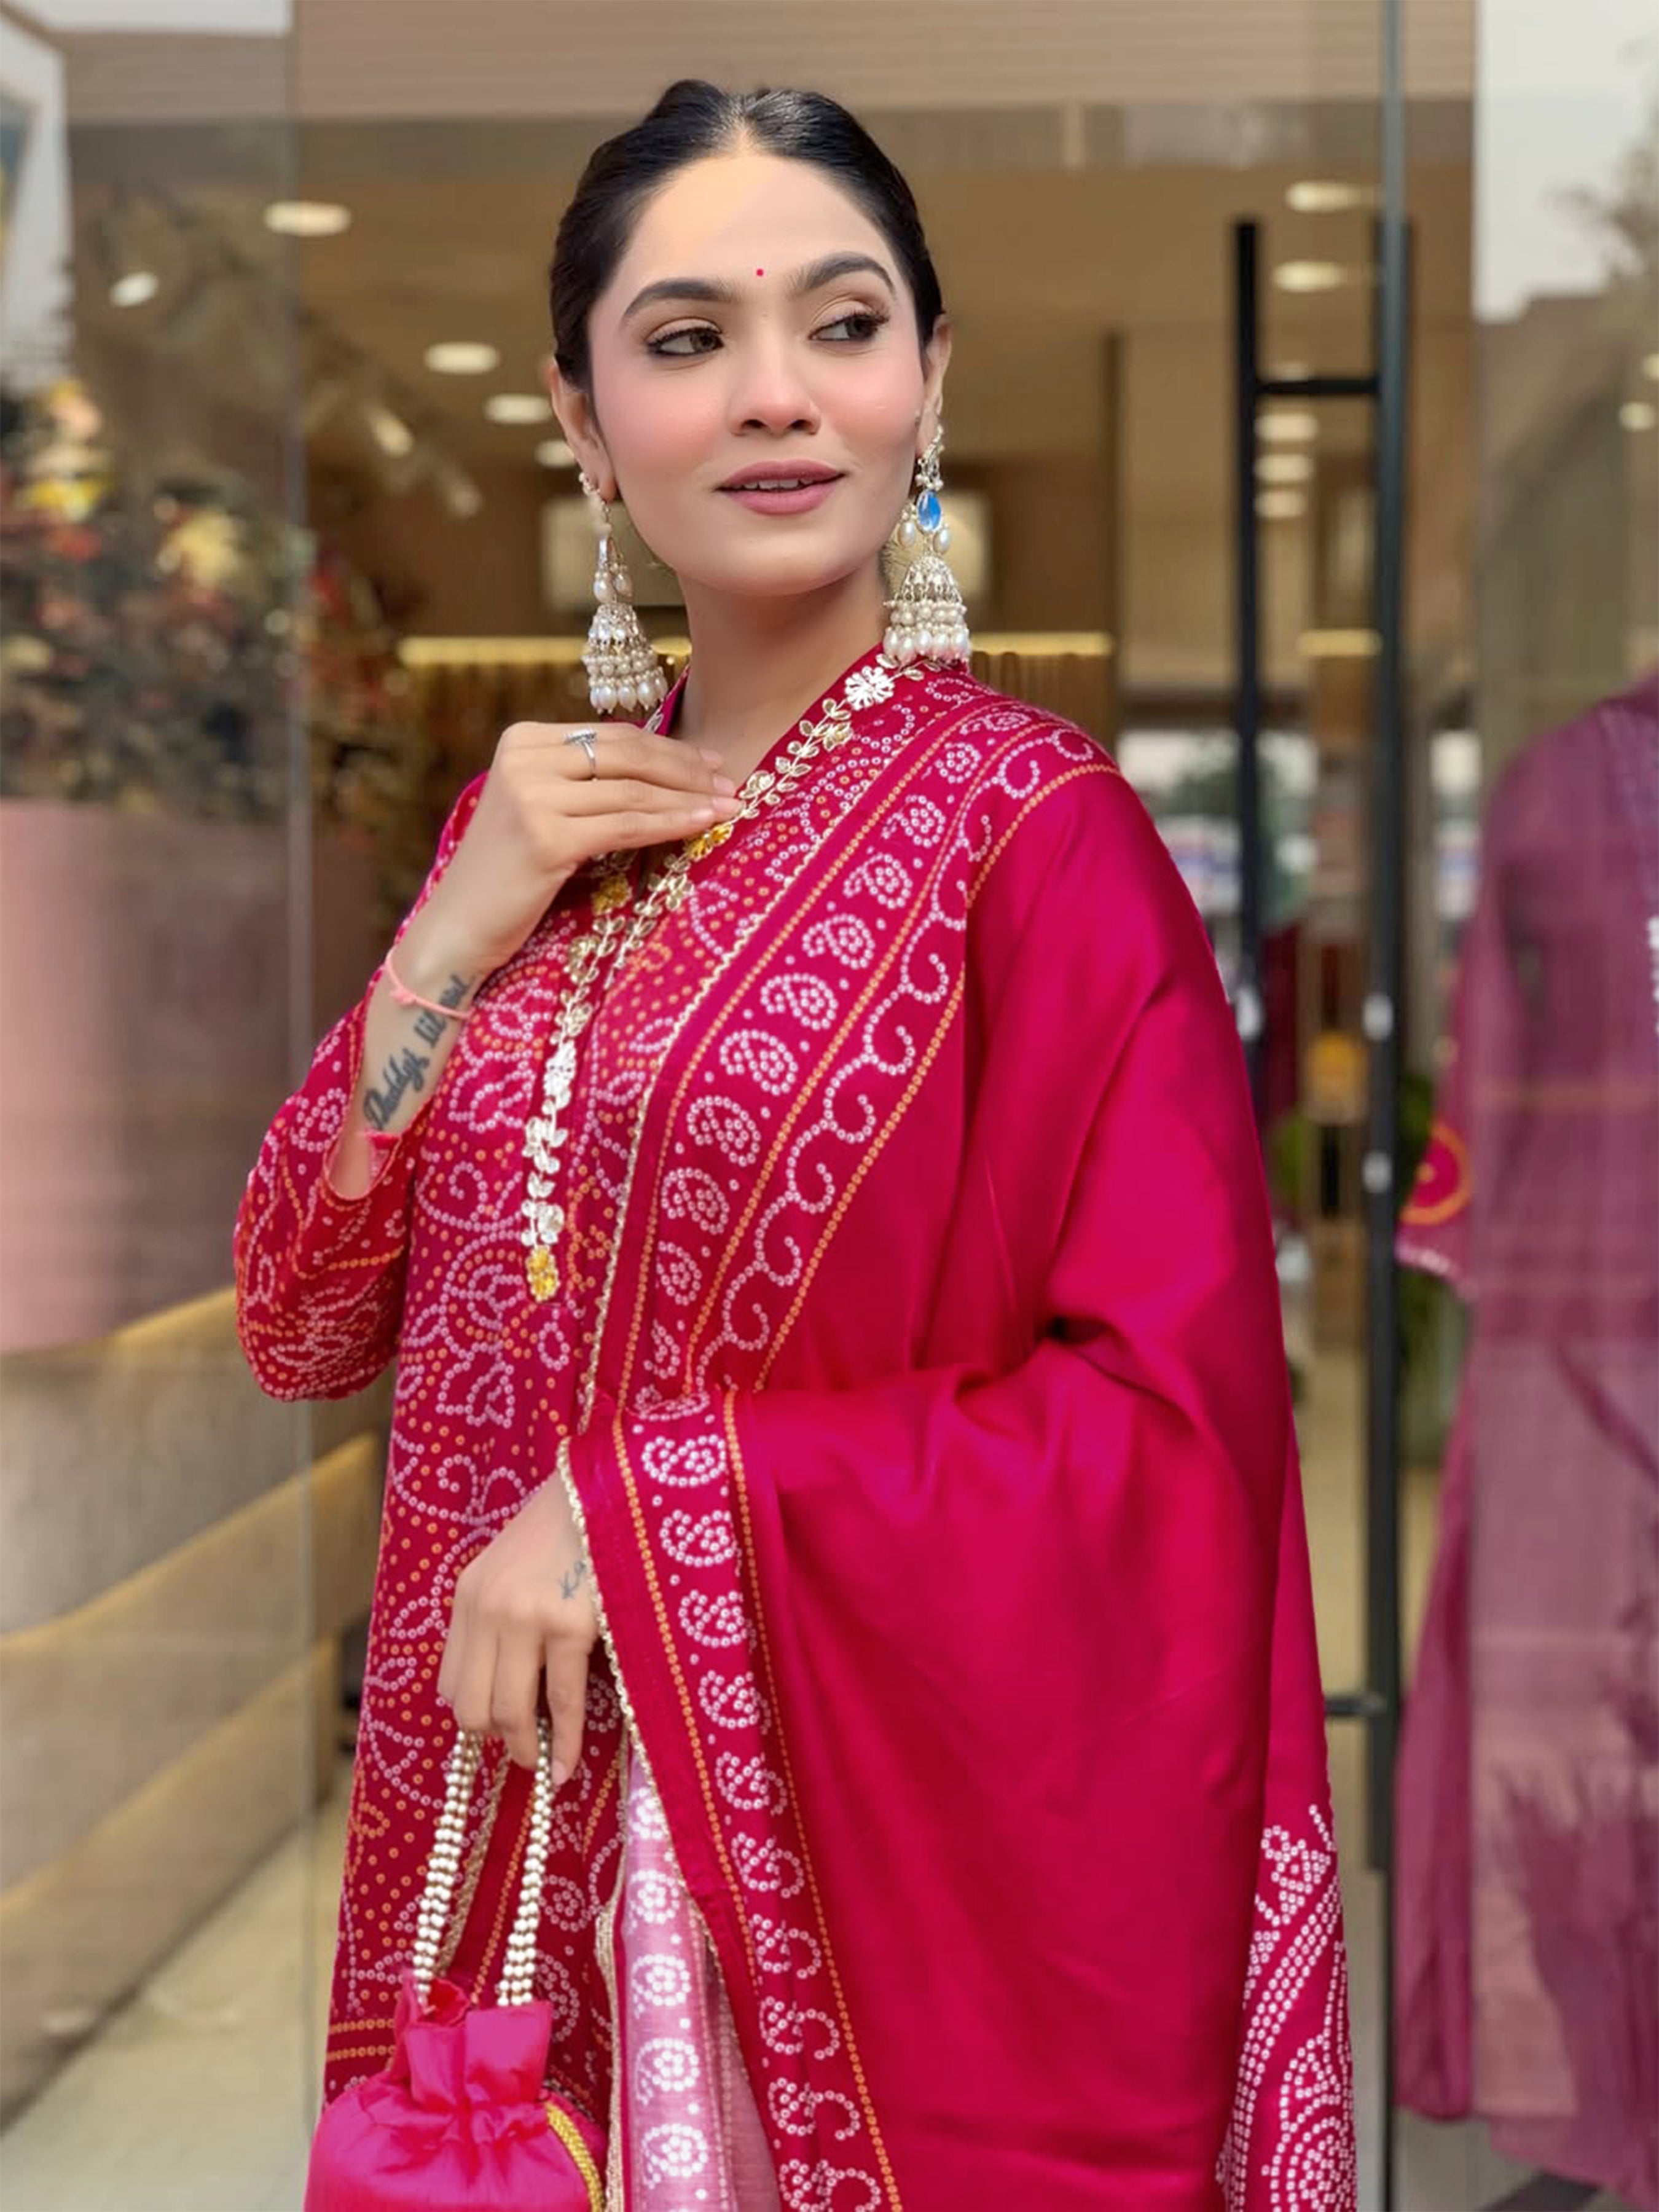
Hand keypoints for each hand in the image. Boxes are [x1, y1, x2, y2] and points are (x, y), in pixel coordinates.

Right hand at [415, 719, 742, 977]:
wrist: (457, 928)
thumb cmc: (506, 876)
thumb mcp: (541, 811)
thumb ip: (584, 783)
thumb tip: (664, 770)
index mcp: (521, 740)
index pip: (612, 736)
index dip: (668, 748)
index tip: (712, 761)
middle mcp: (522, 758)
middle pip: (627, 755)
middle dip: (687, 769)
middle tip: (732, 782)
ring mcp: (531, 796)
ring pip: (632, 791)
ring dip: (689, 798)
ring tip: (730, 806)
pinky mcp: (545, 837)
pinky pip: (625, 826)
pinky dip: (670, 824)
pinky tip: (703, 825)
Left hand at [436, 1479, 598, 1782]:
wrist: (608, 1486)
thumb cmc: (569, 1528)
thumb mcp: (513, 1569)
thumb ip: (500, 1618)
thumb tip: (506, 1689)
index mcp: (469, 1596)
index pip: (449, 1683)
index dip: (474, 1718)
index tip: (501, 1731)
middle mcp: (487, 1609)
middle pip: (470, 1707)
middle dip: (496, 1741)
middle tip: (525, 1751)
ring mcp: (525, 1619)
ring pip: (508, 1712)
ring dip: (525, 1750)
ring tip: (545, 1764)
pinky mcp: (569, 1626)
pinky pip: (562, 1701)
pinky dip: (564, 1742)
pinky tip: (567, 1764)